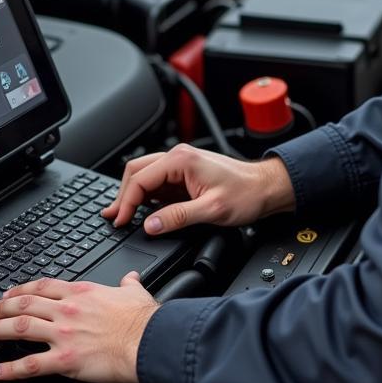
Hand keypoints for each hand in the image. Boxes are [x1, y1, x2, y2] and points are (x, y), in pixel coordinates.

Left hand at [0, 273, 157, 382]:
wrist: (150, 341)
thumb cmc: (144, 321)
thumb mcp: (135, 292)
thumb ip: (128, 284)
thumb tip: (131, 278)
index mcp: (81, 293)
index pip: (42, 286)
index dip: (21, 289)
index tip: (9, 293)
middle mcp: (67, 311)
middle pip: (24, 304)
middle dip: (0, 308)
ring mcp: (63, 334)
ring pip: (20, 328)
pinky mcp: (65, 360)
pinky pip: (30, 365)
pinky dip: (10, 369)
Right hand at [102, 144, 294, 235]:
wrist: (267, 188)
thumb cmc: (246, 193)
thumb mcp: (211, 210)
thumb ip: (177, 217)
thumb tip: (149, 225)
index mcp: (181, 160)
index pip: (140, 179)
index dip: (126, 202)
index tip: (120, 221)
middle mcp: (178, 157)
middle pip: (137, 172)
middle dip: (122, 195)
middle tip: (114, 217)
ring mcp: (181, 165)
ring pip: (145, 176)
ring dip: (132, 195)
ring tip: (121, 214)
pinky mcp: (186, 175)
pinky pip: (158, 183)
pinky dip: (146, 196)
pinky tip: (142, 210)